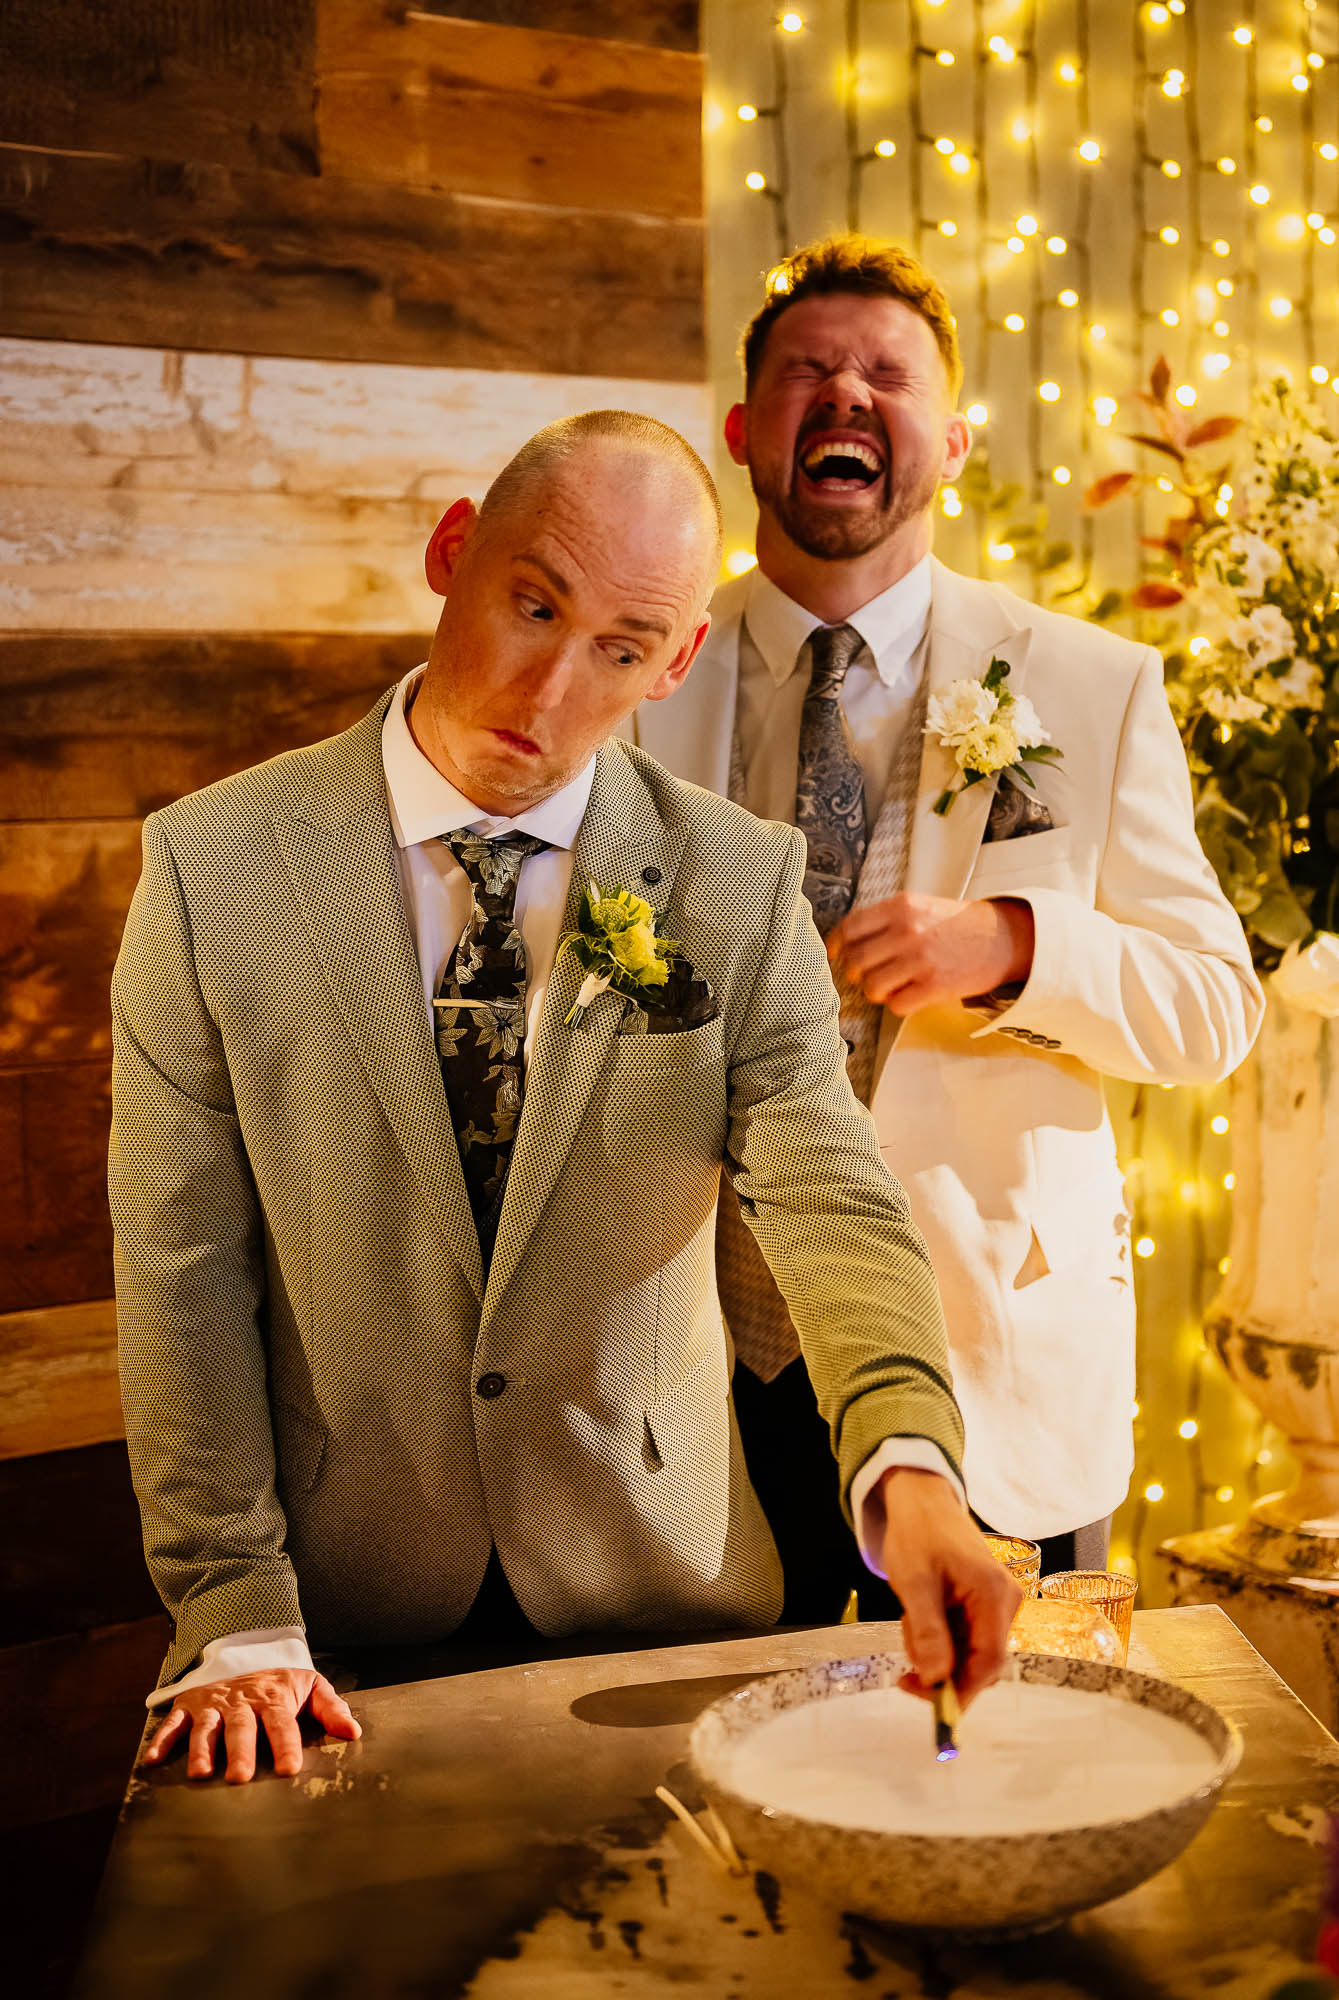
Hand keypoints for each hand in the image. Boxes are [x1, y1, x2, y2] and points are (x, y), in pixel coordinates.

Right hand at [144, 1668, 360, 1784]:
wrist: (245, 1656)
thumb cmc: (281, 1685)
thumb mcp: (311, 1687)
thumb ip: (331, 1709)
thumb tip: (353, 1732)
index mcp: (273, 1697)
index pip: (282, 1722)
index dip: (286, 1745)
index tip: (289, 1770)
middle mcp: (241, 1701)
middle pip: (241, 1727)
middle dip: (241, 1751)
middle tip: (241, 1778)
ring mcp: (213, 1703)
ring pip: (206, 1727)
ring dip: (201, 1749)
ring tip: (202, 1774)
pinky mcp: (189, 1706)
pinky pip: (173, 1722)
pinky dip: (161, 1740)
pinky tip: (152, 1762)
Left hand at [827, 893, 1033, 1014]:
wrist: (1002, 938)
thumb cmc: (956, 925)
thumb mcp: (920, 906)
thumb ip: (885, 920)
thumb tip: (846, 942)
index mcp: (900, 907)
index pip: (850, 928)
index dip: (837, 945)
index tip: (835, 955)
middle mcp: (907, 931)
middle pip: (856, 961)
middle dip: (856, 974)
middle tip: (868, 975)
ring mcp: (921, 959)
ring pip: (872, 987)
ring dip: (876, 992)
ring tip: (891, 987)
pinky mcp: (935, 985)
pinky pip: (896, 1004)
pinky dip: (898, 1004)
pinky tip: (910, 995)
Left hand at [875, 1468, 1022, 1703]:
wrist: (921, 1501)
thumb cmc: (917, 1533)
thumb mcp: (914, 1583)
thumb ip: (928, 1632)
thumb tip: (936, 1680)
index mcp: (993, 1594)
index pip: (988, 1661)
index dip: (961, 1690)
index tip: (929, 1702)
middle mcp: (1005, 1601)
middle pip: (981, 1661)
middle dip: (943, 1668)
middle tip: (906, 1661)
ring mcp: (998, 1602)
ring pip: (971, 1651)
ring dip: (938, 1650)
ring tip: (911, 1619)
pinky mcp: (986, 1603)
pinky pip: (967, 1636)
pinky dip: (941, 1637)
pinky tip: (922, 1615)